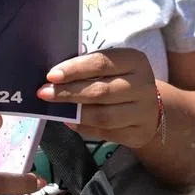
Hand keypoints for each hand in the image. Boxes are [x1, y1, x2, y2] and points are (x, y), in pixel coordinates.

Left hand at [37, 48, 159, 147]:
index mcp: (134, 61)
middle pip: (101, 91)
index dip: (74, 69)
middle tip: (44, 93)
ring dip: (75, 113)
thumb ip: (88, 69)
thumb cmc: (121, 81)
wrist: (149, 107)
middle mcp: (143, 85)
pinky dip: (84, 128)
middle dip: (68, 92)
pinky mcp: (139, 133)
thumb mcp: (112, 67)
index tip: (51, 75)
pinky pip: (106, 133)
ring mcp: (144, 111)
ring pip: (103, 115)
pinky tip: (70, 122)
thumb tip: (54, 78)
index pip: (101, 63)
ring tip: (56, 110)